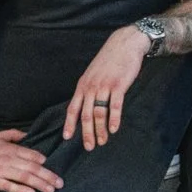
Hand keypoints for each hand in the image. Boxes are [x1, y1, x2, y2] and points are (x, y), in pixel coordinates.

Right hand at [0, 129, 62, 191]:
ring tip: (51, 190)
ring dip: (40, 183)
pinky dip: (21, 190)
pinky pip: (9, 186)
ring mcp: (0, 170)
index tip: (53, 168)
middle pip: (33, 168)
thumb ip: (12, 135)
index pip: (32, 155)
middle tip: (60, 183)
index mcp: (10, 149)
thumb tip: (27, 135)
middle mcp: (8, 159)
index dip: (43, 162)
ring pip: (25, 177)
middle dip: (48, 176)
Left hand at [64, 27, 148, 148]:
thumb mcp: (93, 74)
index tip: (67, 138)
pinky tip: (114, 129)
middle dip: (87, 133)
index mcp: (83, 85)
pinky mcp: (119, 85)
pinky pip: (115, 106)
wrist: (124, 44)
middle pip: (86, 115)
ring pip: (99, 113)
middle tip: (89, 146)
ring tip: (103, 141)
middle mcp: (91, 87)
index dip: (69, 124)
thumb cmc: (110, 60)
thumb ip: (88, 89)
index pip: (72, 108)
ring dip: (100, 130)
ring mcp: (104, 86)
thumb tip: (86, 106)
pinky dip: (114, 119)